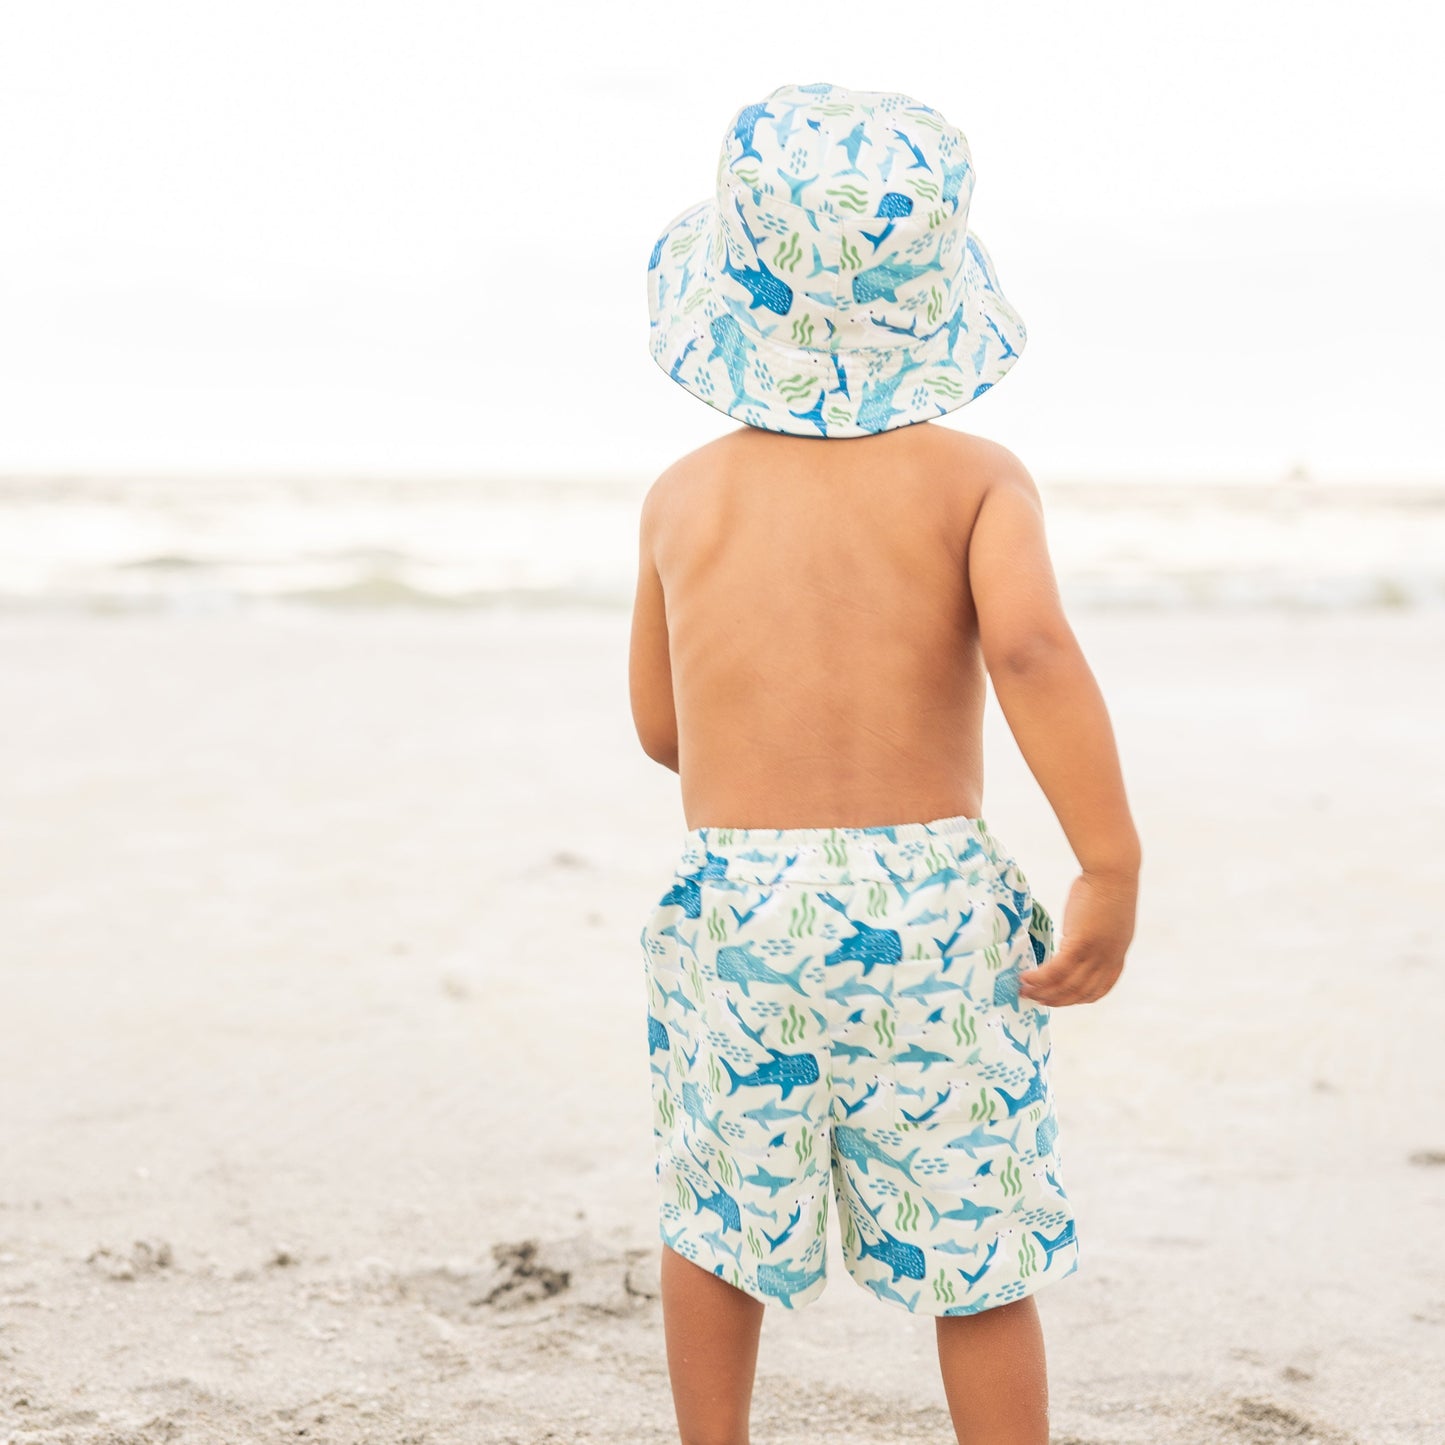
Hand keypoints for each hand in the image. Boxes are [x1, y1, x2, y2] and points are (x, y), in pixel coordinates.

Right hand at [1017, 869, 1136, 1006]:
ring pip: (1067, 985)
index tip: (1060, 999)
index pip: (1100, 989)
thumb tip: (1074, 934)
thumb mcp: (1106, 918)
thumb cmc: (1107, 884)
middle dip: (1056, 1000)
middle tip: (1035, 999)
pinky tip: (1025, 977)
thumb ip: (1095, 933)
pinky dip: (1039, 977)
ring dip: (1043, 992)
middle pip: (1080, 992)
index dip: (1079, 998)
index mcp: (1117, 954)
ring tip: (1024, 991)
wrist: (1113, 871)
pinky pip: (1056, 969)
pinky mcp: (1080, 943)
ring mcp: (1095, 954)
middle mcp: (1108, 959)